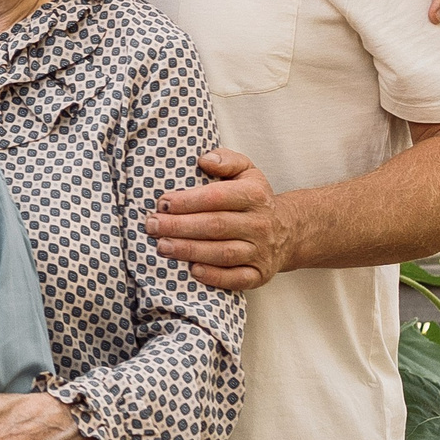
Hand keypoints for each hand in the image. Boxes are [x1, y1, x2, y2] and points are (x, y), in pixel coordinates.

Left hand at [144, 147, 288, 290]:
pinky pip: (237, 279)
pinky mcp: (259, 274)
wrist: (287, 230)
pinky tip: (193, 271)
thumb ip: (226, 160)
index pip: (217, 197)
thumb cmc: (253, 199)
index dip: (187, 201)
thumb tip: (204, 160)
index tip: (162, 203)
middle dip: (179, 227)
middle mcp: (259, 223)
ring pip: (223, 253)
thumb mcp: (246, 171)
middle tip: (152, 226)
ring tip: (162, 247)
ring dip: (190, 251)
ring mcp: (261, 251)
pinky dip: (215, 277)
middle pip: (215, 226)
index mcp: (254, 195)